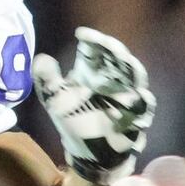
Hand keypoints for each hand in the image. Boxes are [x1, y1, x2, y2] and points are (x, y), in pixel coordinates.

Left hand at [33, 27, 155, 184]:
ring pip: (135, 77)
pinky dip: (142, 101)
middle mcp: (111, 79)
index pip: (95, 49)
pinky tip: (139, 95)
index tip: (81, 33)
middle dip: (115, 50)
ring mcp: (126, 96)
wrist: (87, 151)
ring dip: (132, 69)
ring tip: (127, 62)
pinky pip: (143, 106)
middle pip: (118, 58)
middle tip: (108, 44)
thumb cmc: (72, 119)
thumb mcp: (55, 99)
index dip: (92, 39)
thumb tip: (41, 58)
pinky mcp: (135, 115)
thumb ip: (48, 79)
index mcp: (92, 72)